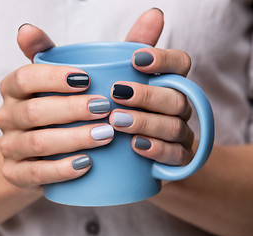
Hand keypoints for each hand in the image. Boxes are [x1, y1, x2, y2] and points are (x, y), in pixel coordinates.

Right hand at [0, 25, 112, 189]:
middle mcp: (6, 115)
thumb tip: (153, 15)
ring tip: (105, 135)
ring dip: (72, 139)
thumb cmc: (61, 108)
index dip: (54, 77)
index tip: (87, 78)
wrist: (37, 151)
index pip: (26, 76)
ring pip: (37, 142)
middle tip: (105, 108)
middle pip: (33, 111)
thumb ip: (109, 52)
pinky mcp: (15, 173)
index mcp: (14, 87)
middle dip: (70, 109)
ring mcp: (9, 145)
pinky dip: (61, 169)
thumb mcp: (74, 79)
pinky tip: (87, 165)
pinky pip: (34, 173)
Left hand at [109, 8, 194, 165]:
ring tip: (117, 121)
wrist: (131, 151)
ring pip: (174, 126)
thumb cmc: (127, 108)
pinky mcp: (177, 158)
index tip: (135, 59)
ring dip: (146, 122)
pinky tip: (136, 146)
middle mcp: (180, 106)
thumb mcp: (126, 76)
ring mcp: (181, 133)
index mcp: (169, 83)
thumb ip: (135, 49)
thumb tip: (154, 13)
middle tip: (117, 94)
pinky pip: (176, 155)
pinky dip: (157, 149)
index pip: (180, 64)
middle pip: (176, 97)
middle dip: (147, 95)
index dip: (163, 59)